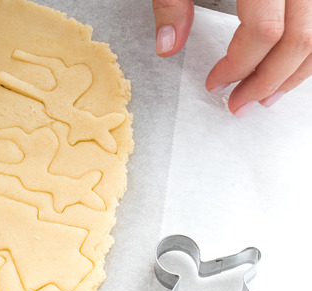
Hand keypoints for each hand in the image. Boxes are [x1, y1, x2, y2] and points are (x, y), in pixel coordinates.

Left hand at [153, 0, 311, 116]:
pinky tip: (283, 70)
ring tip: (264, 98)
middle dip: (267, 81)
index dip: (239, 65)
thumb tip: (166, 47)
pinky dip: (304, 53)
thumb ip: (172, 4)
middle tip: (239, 106)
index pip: (264, 32)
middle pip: (298, 40)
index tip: (214, 84)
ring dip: (292, 73)